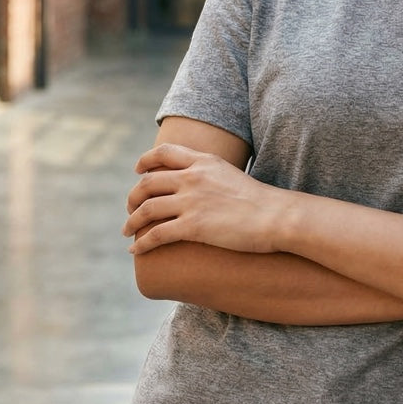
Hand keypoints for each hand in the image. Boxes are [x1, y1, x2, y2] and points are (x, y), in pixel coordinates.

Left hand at [123, 143, 287, 255]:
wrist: (275, 216)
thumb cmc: (259, 200)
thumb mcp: (231, 175)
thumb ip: (211, 174)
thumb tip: (200, 183)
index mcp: (204, 162)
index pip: (164, 153)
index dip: (146, 160)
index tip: (138, 170)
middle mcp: (193, 177)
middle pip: (148, 182)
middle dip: (133, 197)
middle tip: (131, 208)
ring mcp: (191, 201)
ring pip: (146, 209)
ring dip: (131, 221)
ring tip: (127, 231)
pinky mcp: (193, 226)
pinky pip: (156, 234)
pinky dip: (142, 243)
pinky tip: (136, 250)